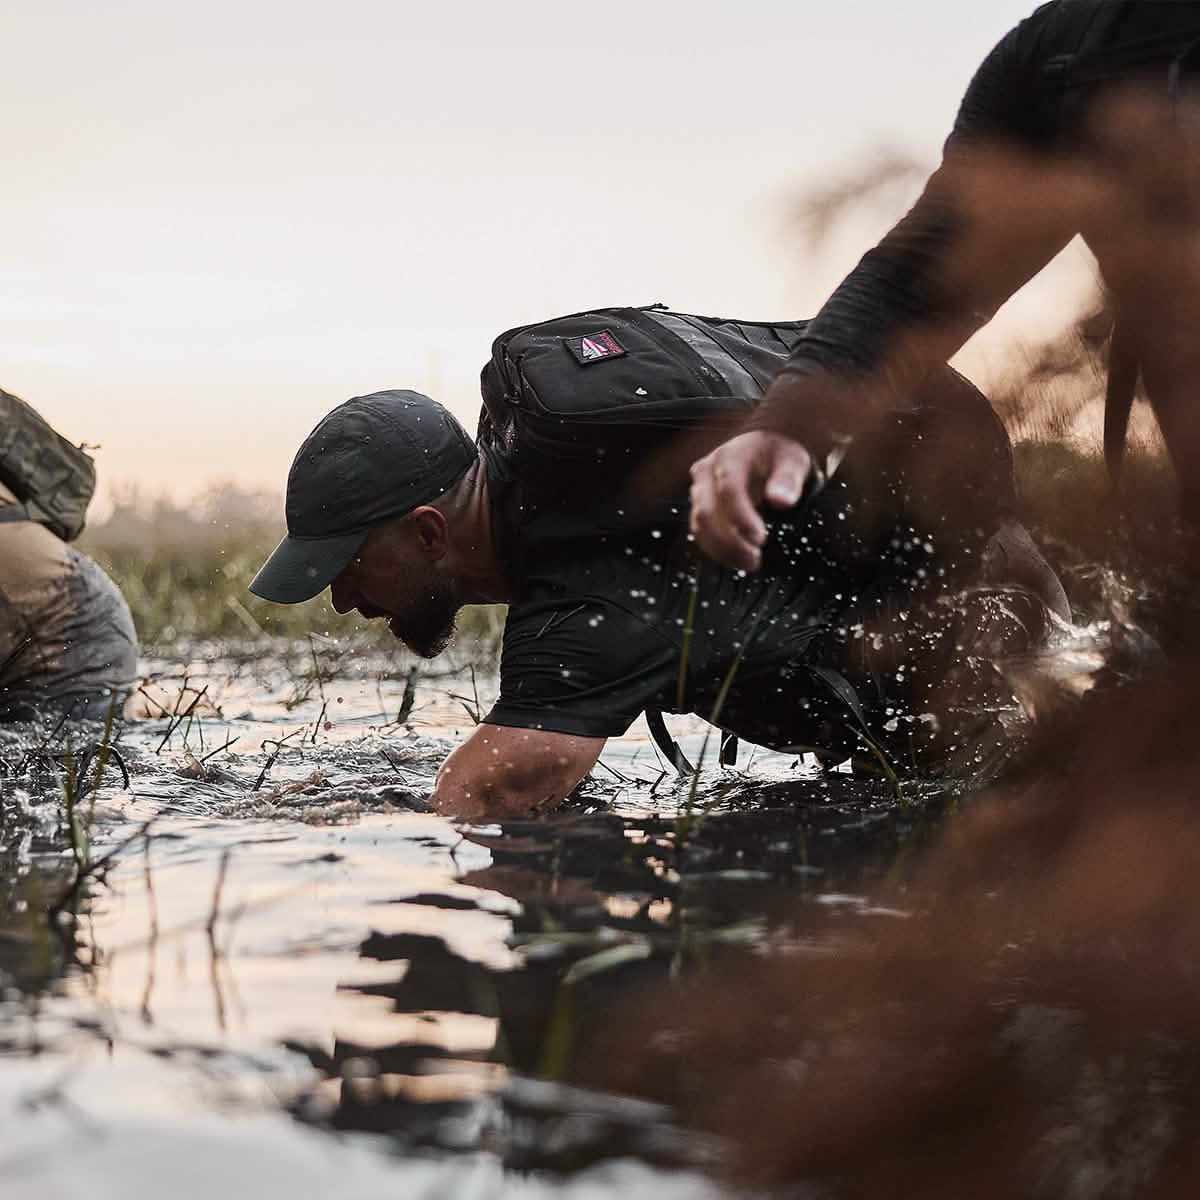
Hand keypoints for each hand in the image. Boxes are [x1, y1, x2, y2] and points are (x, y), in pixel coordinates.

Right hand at [688, 431, 811, 570]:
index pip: (729, 488)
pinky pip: (700, 532)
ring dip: (721, 549)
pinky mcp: (699, 506)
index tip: (760, 538)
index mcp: (730, 456)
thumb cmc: (778, 456)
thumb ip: (788, 480)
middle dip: (730, 541)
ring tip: (749, 563)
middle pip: (708, 511)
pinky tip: (736, 559)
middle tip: (754, 559)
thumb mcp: (792, 461)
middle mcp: (707, 471)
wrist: (763, 452)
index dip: (741, 517)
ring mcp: (699, 489)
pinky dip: (716, 549)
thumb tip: (781, 500)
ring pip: (700, 525)